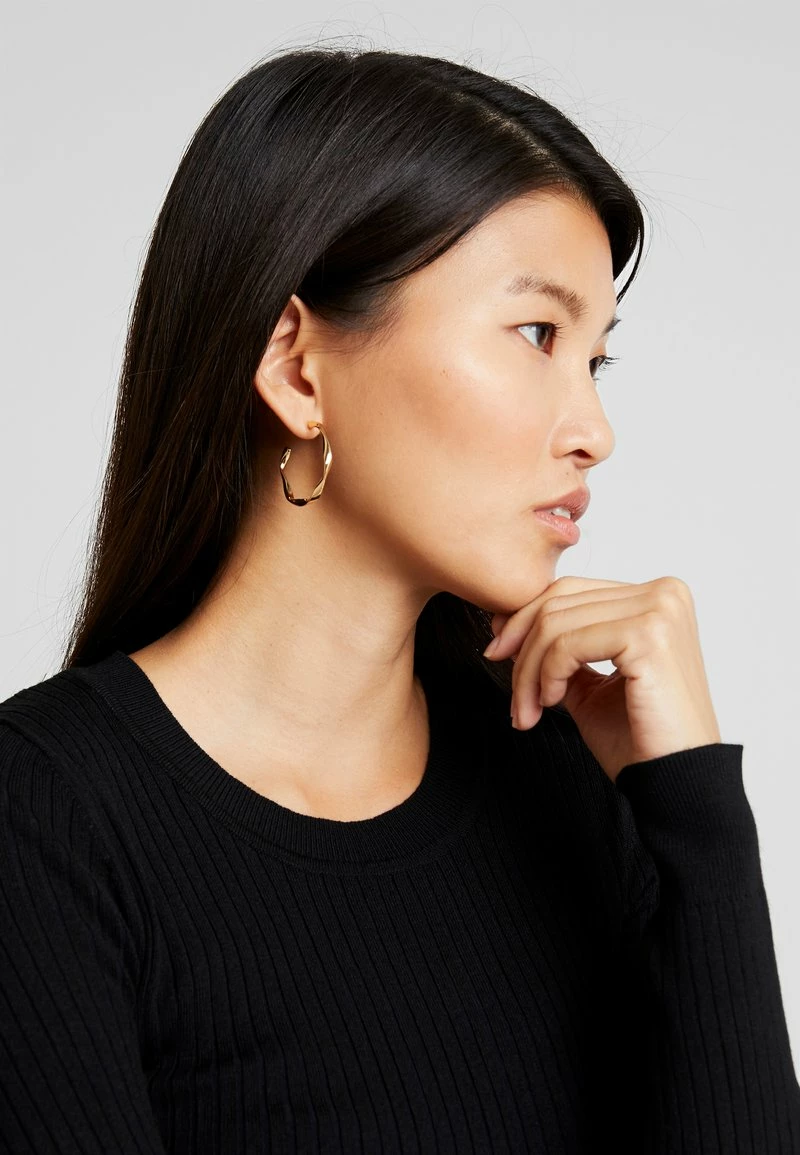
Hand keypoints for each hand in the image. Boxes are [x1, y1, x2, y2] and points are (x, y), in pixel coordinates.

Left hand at [483, 575, 721, 782]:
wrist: (676, 781)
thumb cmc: (638, 737)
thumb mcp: (587, 681)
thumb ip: (558, 647)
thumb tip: (505, 623)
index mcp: (655, 597)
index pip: (570, 591)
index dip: (524, 620)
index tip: (497, 651)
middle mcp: (663, 592)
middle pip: (559, 603)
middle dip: (522, 652)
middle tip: (514, 697)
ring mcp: (660, 609)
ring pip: (556, 623)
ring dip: (529, 672)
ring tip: (528, 711)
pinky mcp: (649, 635)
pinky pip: (568, 644)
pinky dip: (547, 675)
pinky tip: (552, 703)